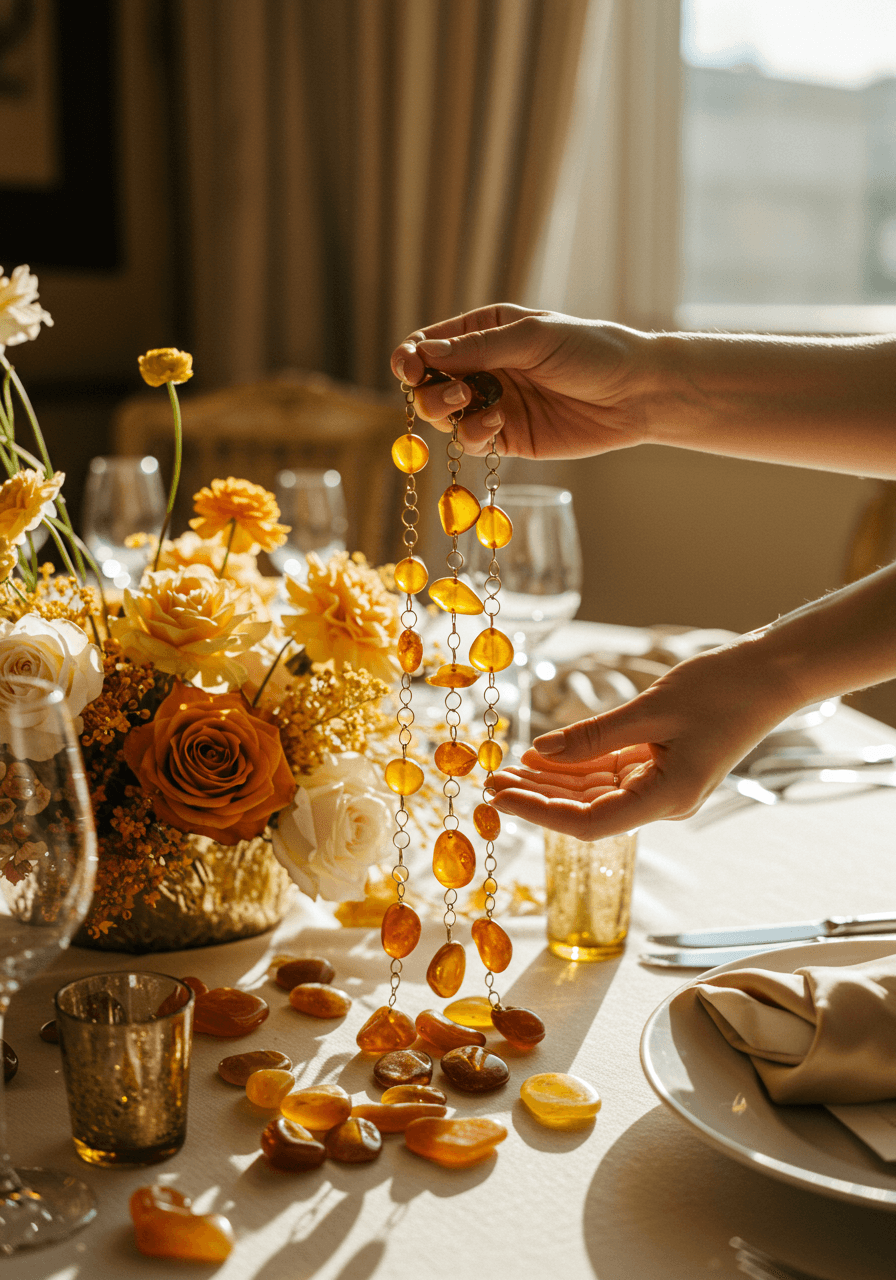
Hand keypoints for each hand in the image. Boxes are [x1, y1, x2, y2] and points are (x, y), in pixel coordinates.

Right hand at [390, 302, 655, 458]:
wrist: (635, 392)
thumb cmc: (590, 350)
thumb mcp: (532, 338)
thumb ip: (478, 349)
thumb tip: (423, 353)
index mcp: (483, 331)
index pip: (427, 344)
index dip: (409, 358)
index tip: (409, 369)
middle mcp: (481, 368)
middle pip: (426, 384)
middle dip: (429, 391)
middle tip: (457, 393)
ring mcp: (491, 404)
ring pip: (442, 416)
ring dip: (447, 414)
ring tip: (475, 405)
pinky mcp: (506, 438)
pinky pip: (469, 441)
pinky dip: (472, 436)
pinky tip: (496, 426)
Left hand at [488, 640, 804, 838]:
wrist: (768, 676)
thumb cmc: (720, 690)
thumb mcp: (650, 709)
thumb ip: (593, 735)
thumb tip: (540, 750)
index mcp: (667, 798)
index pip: (588, 823)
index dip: (540, 813)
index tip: (501, 797)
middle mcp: (663, 802)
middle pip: (586, 812)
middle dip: (536, 797)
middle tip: (489, 782)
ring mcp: (661, 786)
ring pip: (593, 793)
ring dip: (551, 781)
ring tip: (506, 768)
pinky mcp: (659, 767)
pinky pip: (608, 774)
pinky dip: (574, 765)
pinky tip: (541, 755)